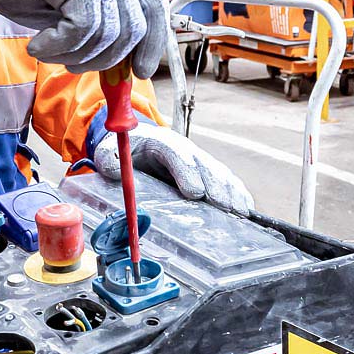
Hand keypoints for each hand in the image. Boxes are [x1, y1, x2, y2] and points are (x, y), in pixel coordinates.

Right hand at [0, 0, 168, 75]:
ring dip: (74, 55)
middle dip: (104, 60)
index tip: (140, 71)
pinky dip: (57, 46)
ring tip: (49, 52)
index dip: (153, 43)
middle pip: (133, 29)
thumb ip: (102, 30)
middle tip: (73, 65)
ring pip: (106, 33)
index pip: (154, 8)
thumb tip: (126, 67)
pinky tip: (38, 45)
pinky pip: (80, 27)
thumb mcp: (74, 15)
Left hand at [92, 120, 253, 214]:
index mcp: (160, 141)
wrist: (138, 143)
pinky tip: (245, 209)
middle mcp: (184, 149)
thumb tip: (113, 170)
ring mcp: (198, 161)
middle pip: (204, 164)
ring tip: (240, 211)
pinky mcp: (206, 173)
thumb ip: (109, 159)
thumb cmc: (126, 150)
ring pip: (219, 173)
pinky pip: (225, 181)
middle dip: (216, 185)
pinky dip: (237, 193)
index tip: (195, 192)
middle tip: (224, 206)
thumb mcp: (110, 151)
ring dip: (231, 191)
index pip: (176, 152)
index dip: (187, 172)